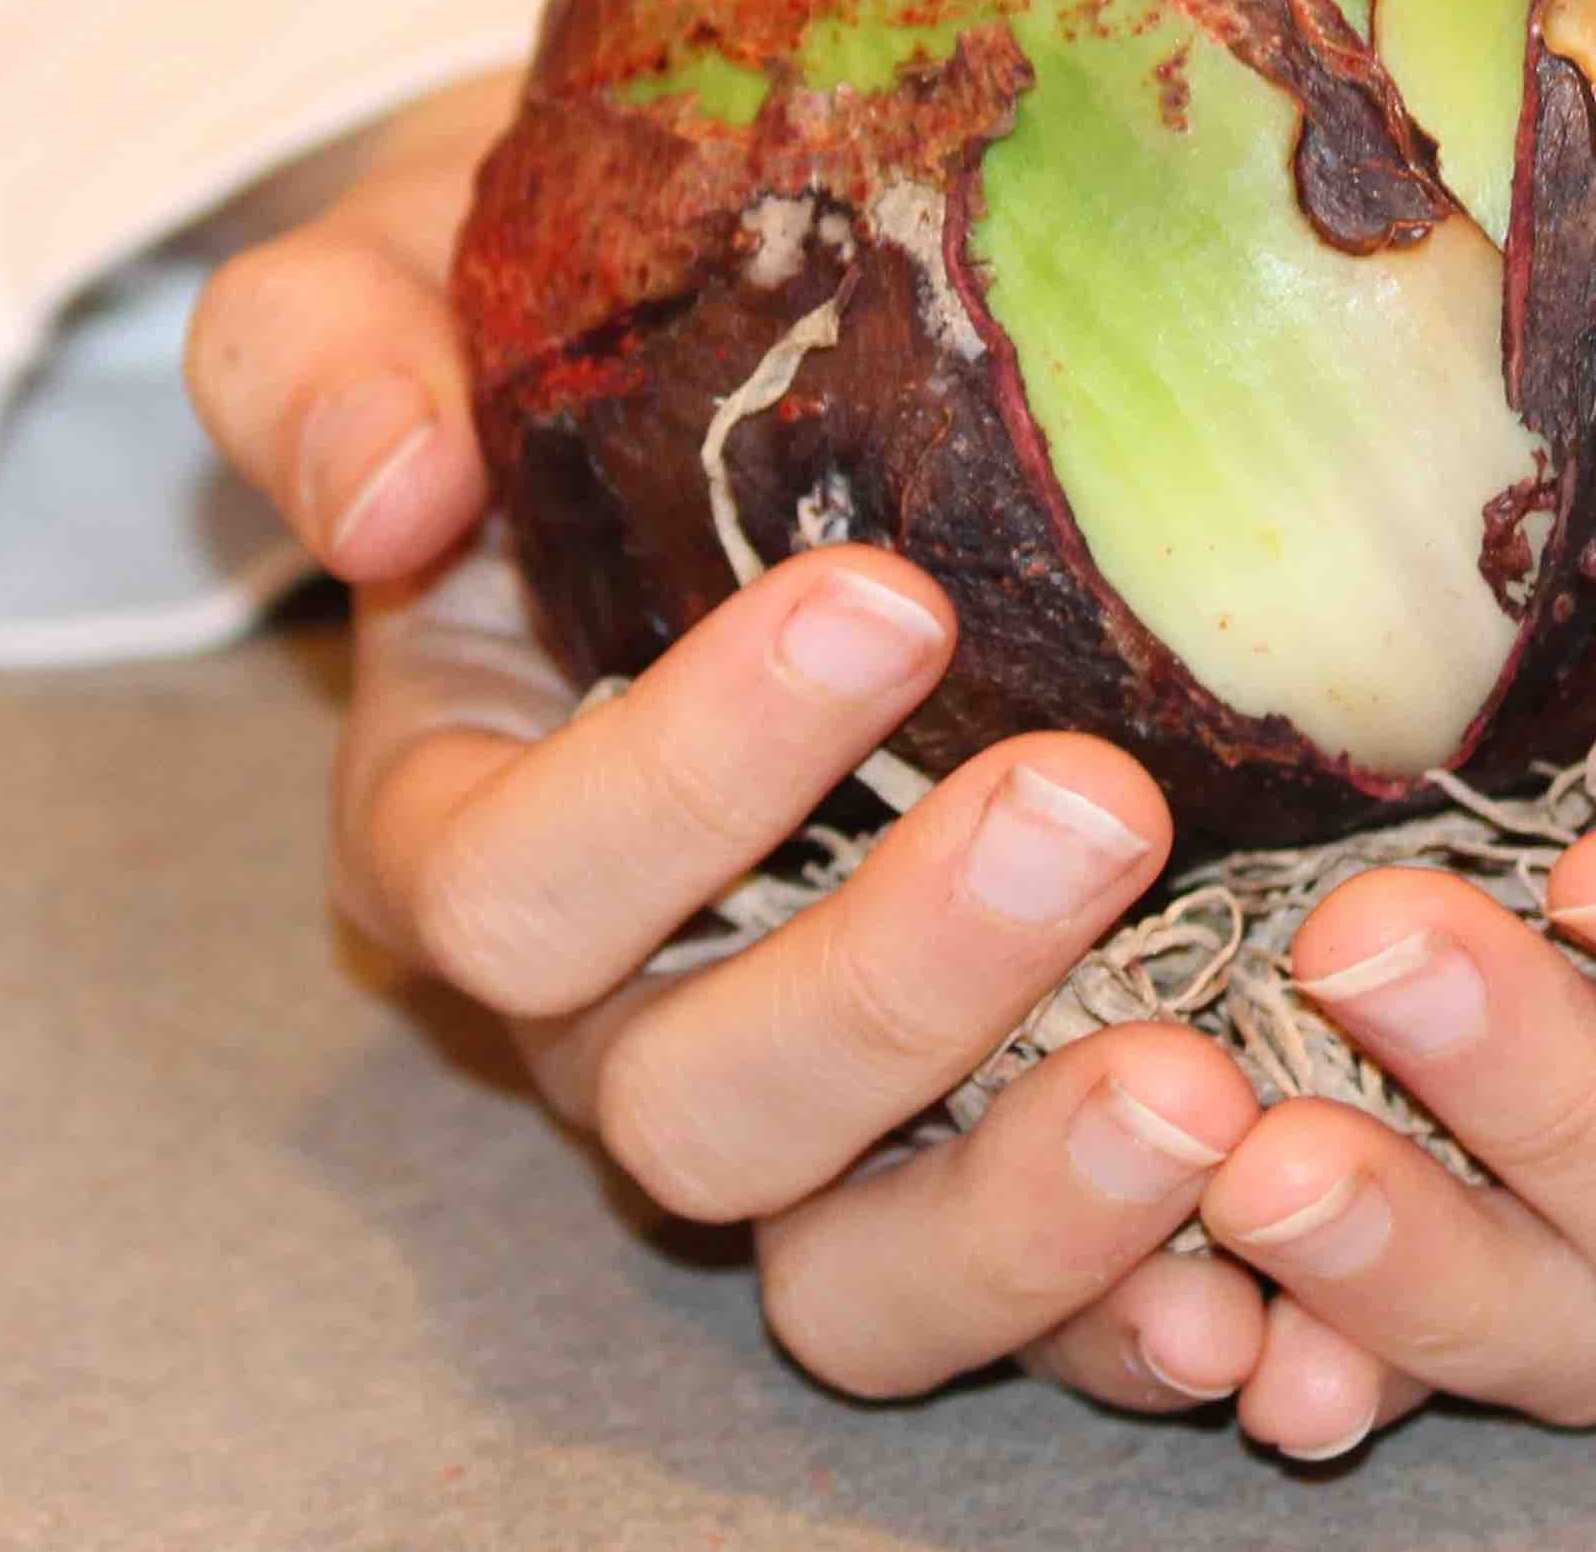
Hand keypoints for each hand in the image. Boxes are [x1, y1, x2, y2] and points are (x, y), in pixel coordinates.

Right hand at [182, 75, 1275, 1413]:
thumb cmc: (569, 320)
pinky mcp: (969, 1161)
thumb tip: (389, 491)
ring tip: (1208, 1088)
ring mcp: (801, 1114)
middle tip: (1099, 805)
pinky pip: (1029, 1312)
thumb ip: (326, 355)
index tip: (889, 598)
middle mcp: (615, 1013)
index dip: (688, 775)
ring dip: (1025, 1209)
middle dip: (893, 984)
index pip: (521, 880)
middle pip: (695, 1106)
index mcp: (461, 828)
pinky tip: (1270, 1297)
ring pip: (852, 1265)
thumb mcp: (404, 273)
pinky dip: (1136, 1322)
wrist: (744, 357)